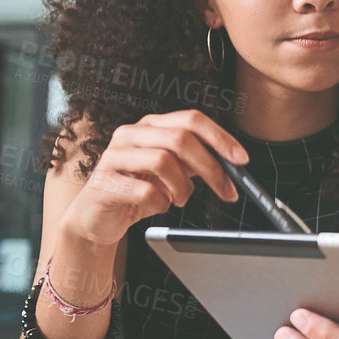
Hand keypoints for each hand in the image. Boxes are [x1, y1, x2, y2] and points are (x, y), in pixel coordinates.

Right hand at [60, 110, 246, 247]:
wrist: (96, 218)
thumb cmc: (137, 191)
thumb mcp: (172, 173)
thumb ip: (195, 163)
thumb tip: (232, 163)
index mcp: (150, 126)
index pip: (191, 119)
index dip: (220, 138)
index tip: (242, 159)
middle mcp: (130, 135)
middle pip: (180, 138)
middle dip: (211, 166)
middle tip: (226, 189)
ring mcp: (114, 157)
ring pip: (163, 161)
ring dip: (183, 187)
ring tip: (180, 199)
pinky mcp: (104, 183)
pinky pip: (145, 191)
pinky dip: (161, 203)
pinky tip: (159, 206)